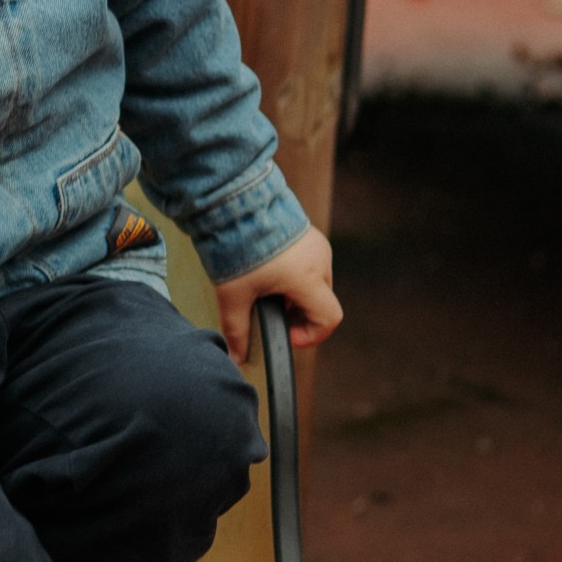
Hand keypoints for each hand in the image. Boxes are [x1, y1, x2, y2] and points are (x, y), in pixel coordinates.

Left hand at [215, 226, 341, 362]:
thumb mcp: (232, 295)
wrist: (232, 202)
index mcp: (307, 278)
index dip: (310, 334)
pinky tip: (267, 271)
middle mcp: (319, 261)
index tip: (285, 333)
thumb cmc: (235, 247)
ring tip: (265, 290)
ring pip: (316, 282)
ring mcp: (315, 244)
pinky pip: (309, 263)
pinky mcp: (307, 233)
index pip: (329, 318)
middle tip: (269, 312)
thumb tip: (235, 358)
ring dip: (296, 294)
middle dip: (299, 314)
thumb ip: (236, 330)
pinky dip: (294, 275)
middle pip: (322, 301)